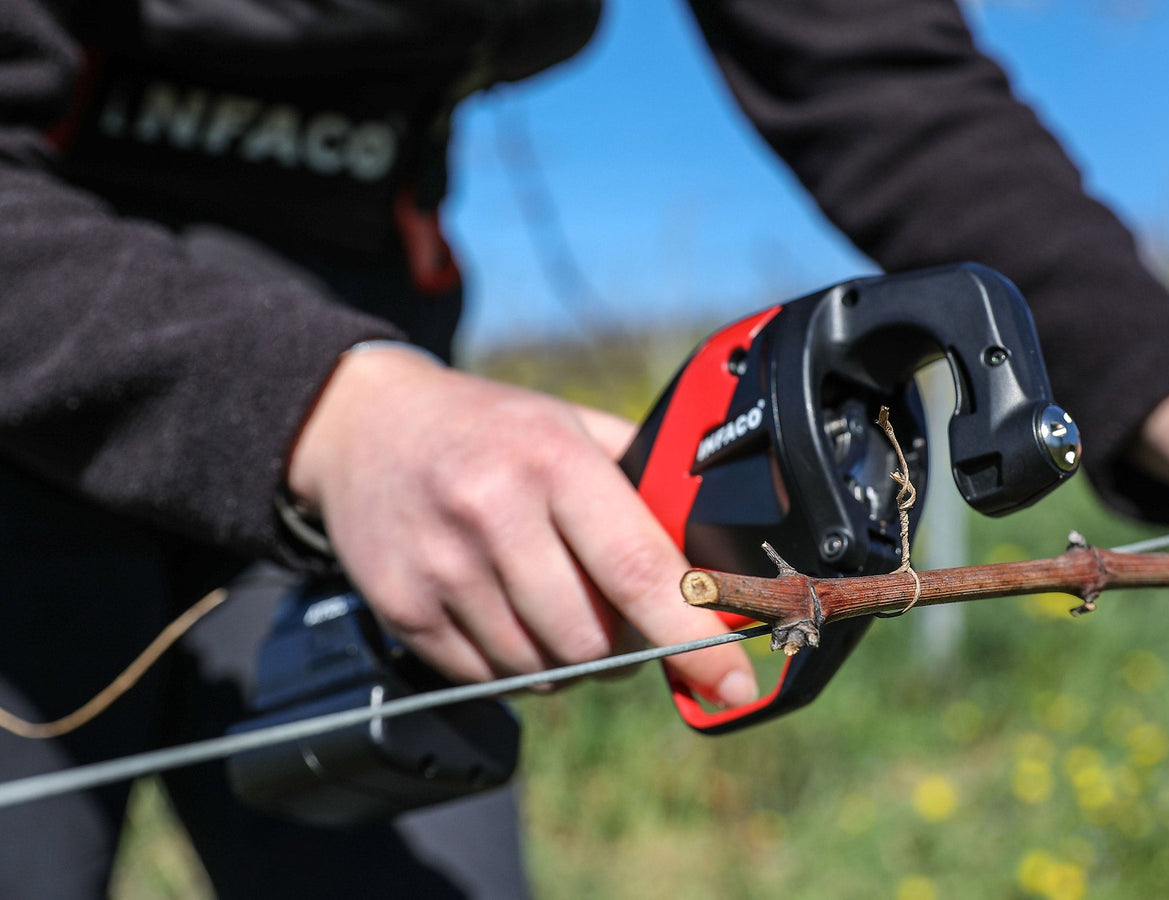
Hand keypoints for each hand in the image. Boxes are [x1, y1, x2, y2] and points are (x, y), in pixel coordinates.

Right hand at [285, 346, 757, 704]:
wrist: (362, 426)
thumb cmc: (494, 430)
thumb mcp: (575, 426)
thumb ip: (647, 486)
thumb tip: (723, 569)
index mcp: (553, 461)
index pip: (638, 570)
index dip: (693, 637)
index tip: (731, 684)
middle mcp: (493, 513)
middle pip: (591, 641)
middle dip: (624, 647)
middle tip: (620, 615)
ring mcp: (442, 568)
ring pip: (542, 670)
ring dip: (568, 660)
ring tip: (556, 603)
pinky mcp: (404, 610)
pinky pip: (489, 680)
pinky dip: (516, 664)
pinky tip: (506, 611)